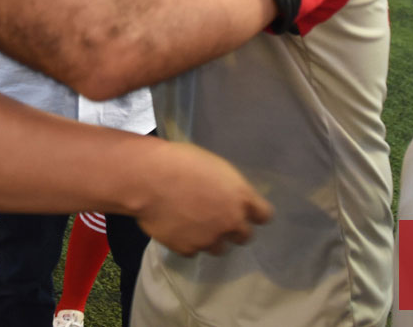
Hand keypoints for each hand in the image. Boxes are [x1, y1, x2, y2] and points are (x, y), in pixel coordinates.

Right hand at [135, 142, 272, 256]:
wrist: (148, 179)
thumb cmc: (179, 161)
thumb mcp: (213, 166)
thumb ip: (226, 186)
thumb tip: (226, 195)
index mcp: (241, 197)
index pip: (264, 215)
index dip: (254, 214)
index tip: (246, 211)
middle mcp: (231, 222)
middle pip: (245, 236)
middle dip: (233, 229)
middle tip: (217, 219)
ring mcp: (210, 239)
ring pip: (219, 248)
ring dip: (210, 238)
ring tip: (193, 224)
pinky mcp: (188, 249)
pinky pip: (192, 250)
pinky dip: (187, 242)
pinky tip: (176, 228)